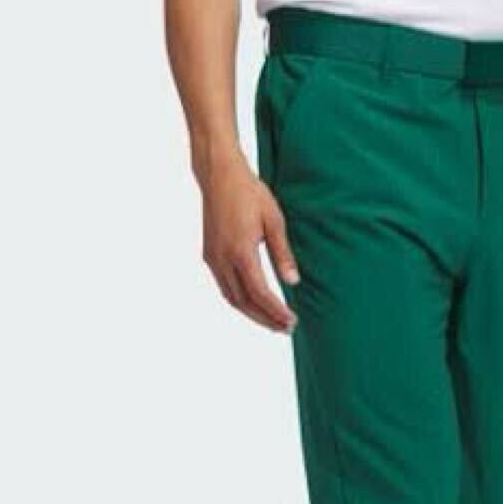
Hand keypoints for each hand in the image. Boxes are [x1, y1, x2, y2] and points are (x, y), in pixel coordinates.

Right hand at [201, 157, 299, 333]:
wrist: (219, 175)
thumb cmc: (249, 193)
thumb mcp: (274, 220)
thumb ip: (282, 253)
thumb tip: (293, 282)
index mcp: (240, 251)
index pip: (259, 293)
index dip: (275, 311)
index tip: (291, 321)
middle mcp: (222, 259)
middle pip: (244, 302)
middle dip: (265, 319)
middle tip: (285, 329)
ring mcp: (213, 258)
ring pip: (232, 298)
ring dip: (253, 313)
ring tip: (273, 322)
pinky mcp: (209, 255)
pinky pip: (224, 287)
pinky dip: (240, 301)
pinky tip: (255, 304)